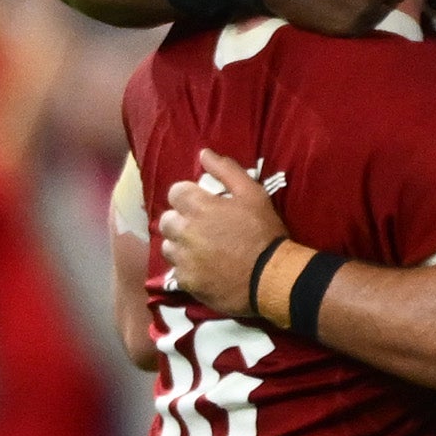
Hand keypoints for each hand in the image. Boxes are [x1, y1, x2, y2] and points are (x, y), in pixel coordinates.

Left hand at [157, 148, 290, 314]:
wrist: (270, 278)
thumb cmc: (263, 232)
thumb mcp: (253, 194)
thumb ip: (226, 170)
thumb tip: (203, 153)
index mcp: (198, 207)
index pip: (174, 192)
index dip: (187, 196)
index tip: (200, 203)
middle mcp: (185, 232)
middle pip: (166, 221)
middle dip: (179, 220)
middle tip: (199, 227)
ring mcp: (184, 259)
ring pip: (167, 247)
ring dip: (179, 245)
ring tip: (199, 249)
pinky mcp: (186, 282)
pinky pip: (177, 271)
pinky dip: (187, 268)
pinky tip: (204, 269)